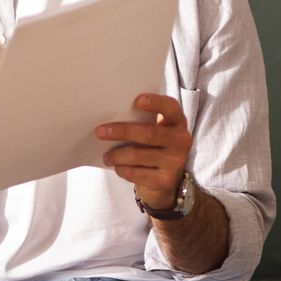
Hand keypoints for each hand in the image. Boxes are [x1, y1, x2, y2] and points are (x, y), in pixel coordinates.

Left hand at [96, 93, 191, 211]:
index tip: (137, 100)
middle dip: (122, 131)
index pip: (171, 107)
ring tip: (106, 156)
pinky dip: (122, 169)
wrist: (163, 179)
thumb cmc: (152, 146)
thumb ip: (140, 120)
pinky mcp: (165, 180)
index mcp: (177, 121)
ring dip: (116, 155)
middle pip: (149, 133)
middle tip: (100, 131)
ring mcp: (175, 162)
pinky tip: (117, 167)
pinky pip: (136, 173)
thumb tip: (109, 113)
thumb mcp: (153, 130)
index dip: (155, 103)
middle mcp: (181, 141)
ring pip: (137, 155)